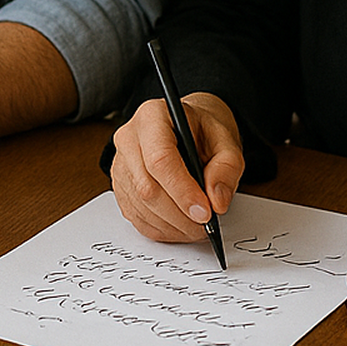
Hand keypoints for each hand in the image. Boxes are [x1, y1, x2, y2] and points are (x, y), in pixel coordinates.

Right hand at [109, 94, 244, 242]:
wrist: (188, 129)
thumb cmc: (203, 131)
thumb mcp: (226, 140)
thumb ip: (226, 168)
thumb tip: (216, 202)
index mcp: (152, 117)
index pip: (160, 159)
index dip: (182, 191)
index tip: (205, 212)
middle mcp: (129, 139)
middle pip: (147, 187)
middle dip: (180, 215)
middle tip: (207, 225)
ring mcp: (120, 164)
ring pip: (141, 206)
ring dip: (173, 225)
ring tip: (198, 227)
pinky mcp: (120, 187)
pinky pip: (136, 216)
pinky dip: (162, 229)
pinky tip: (181, 227)